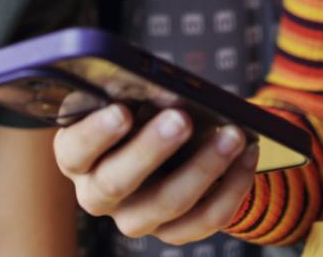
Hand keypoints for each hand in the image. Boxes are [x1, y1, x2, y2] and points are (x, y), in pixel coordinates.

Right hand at [53, 104, 261, 244]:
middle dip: (152, 148)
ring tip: (233, 135)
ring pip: (168, 203)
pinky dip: (232, 186)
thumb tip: (166, 90)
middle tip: (181, 118)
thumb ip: (134, 92)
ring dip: (205, 166)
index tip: (121, 111)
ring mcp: (135, 219)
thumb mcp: (128, 96)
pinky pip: (205, 219)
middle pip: (117, 181)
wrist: (164, 144)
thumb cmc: (137, 110)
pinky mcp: (172, 232)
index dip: (95, 134)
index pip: (74, 151)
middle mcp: (97, 194)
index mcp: (76, 156)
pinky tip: (248, 154)